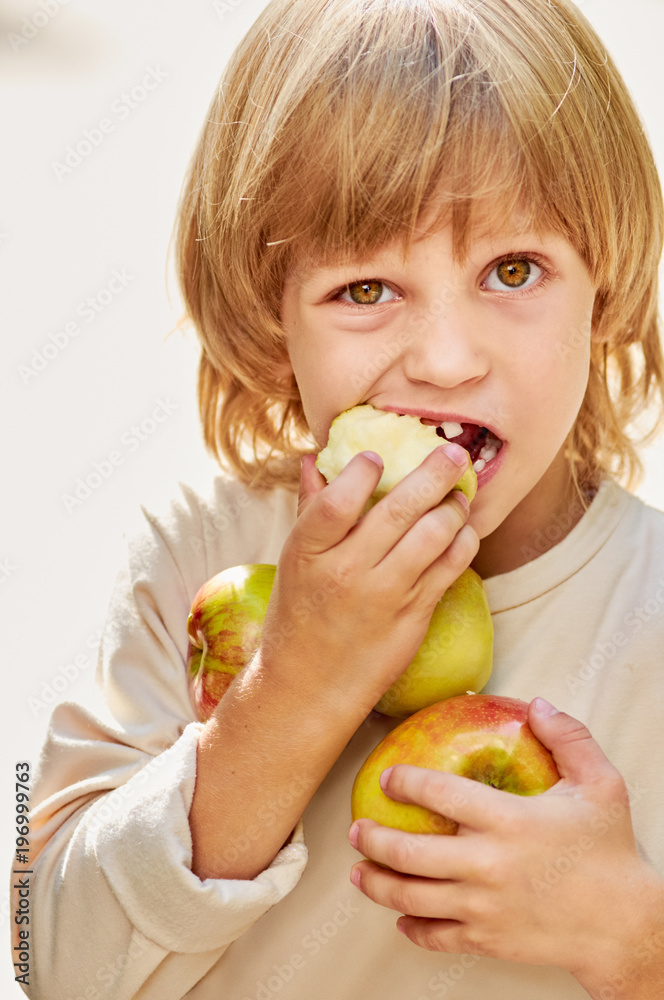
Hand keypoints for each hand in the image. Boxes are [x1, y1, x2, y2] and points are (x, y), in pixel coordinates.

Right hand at [257, 444, 478, 714]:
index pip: (337, 501)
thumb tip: (317, 458)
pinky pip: (451, 567)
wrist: (310, 685)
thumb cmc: (300, 614)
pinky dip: (464, 540)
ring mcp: (384, 595)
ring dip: (455, 506)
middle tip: (453, 454)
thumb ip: (311, 507)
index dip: (362, 471)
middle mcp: (347, 572)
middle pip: (398, 510)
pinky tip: (464, 529)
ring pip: (434, 534)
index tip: (378, 456)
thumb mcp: (294, 559)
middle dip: (435, 473)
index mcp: (309, 552)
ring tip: (458, 495)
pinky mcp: (414, 615)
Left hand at [349, 698, 663, 994]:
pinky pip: (435, 936)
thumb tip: (537, 704)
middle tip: (358, 828)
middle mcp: (487, 865)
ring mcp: (482, 908)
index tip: (388, 777)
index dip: (405, 781)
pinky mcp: (486, 940)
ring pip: (411, 898)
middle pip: (409, 853)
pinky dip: (411, 927)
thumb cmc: (608, 853)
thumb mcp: (601, 785)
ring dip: (376, 884)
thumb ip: (569, 738)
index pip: (439, 792)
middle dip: (373, 839)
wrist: (623, 927)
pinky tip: (401, 916)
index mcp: (509, 821)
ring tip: (359, 870)